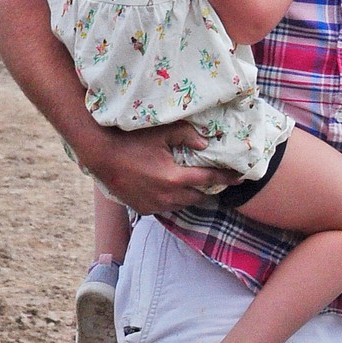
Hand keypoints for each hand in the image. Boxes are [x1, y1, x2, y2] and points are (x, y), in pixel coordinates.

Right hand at [93, 122, 237, 216]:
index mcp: (175, 178)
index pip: (209, 180)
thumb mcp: (162, 133)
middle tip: (213, 179)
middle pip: (199, 197)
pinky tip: (169, 189)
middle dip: (208, 189)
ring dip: (190, 195)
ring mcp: (155, 205)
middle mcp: (168, 196)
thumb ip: (187, 135)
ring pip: (183, 204)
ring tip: (191, 184)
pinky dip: (172, 200)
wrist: (101, 157)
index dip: (227, 178)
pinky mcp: (144, 209)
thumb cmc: (131, 141)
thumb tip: (206, 143)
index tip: (240, 177)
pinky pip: (166, 207)